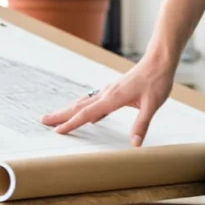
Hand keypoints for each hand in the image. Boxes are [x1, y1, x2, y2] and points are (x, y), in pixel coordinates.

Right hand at [41, 53, 176, 146]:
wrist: (159, 61)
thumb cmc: (156, 80)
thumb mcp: (152, 105)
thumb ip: (141, 125)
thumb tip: (135, 144)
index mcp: (113, 98)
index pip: (87, 114)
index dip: (72, 124)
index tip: (57, 131)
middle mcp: (107, 93)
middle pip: (80, 106)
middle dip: (61, 115)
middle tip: (44, 121)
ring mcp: (110, 91)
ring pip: (85, 103)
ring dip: (71, 111)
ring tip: (59, 117)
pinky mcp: (115, 90)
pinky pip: (96, 101)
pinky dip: (87, 109)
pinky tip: (91, 117)